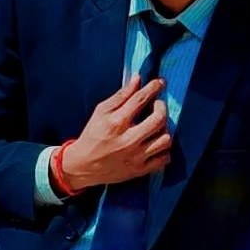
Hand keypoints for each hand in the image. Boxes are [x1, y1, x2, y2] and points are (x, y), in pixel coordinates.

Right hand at [60, 74, 171, 192]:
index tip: (159, 83)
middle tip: (157, 105)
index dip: (153, 87)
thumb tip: (137, 79)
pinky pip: (164, 159)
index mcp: (116, 123)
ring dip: (164, 130)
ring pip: (165, 140)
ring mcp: (136, 157)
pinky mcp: (140, 170)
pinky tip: (155, 144)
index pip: (140, 99)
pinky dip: (164, 150)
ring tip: (156, 127)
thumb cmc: (93, 136)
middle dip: (162, 107)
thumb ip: (121, 96)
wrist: (83, 166)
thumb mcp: (100, 112)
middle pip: (159, 119)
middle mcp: (128, 140)